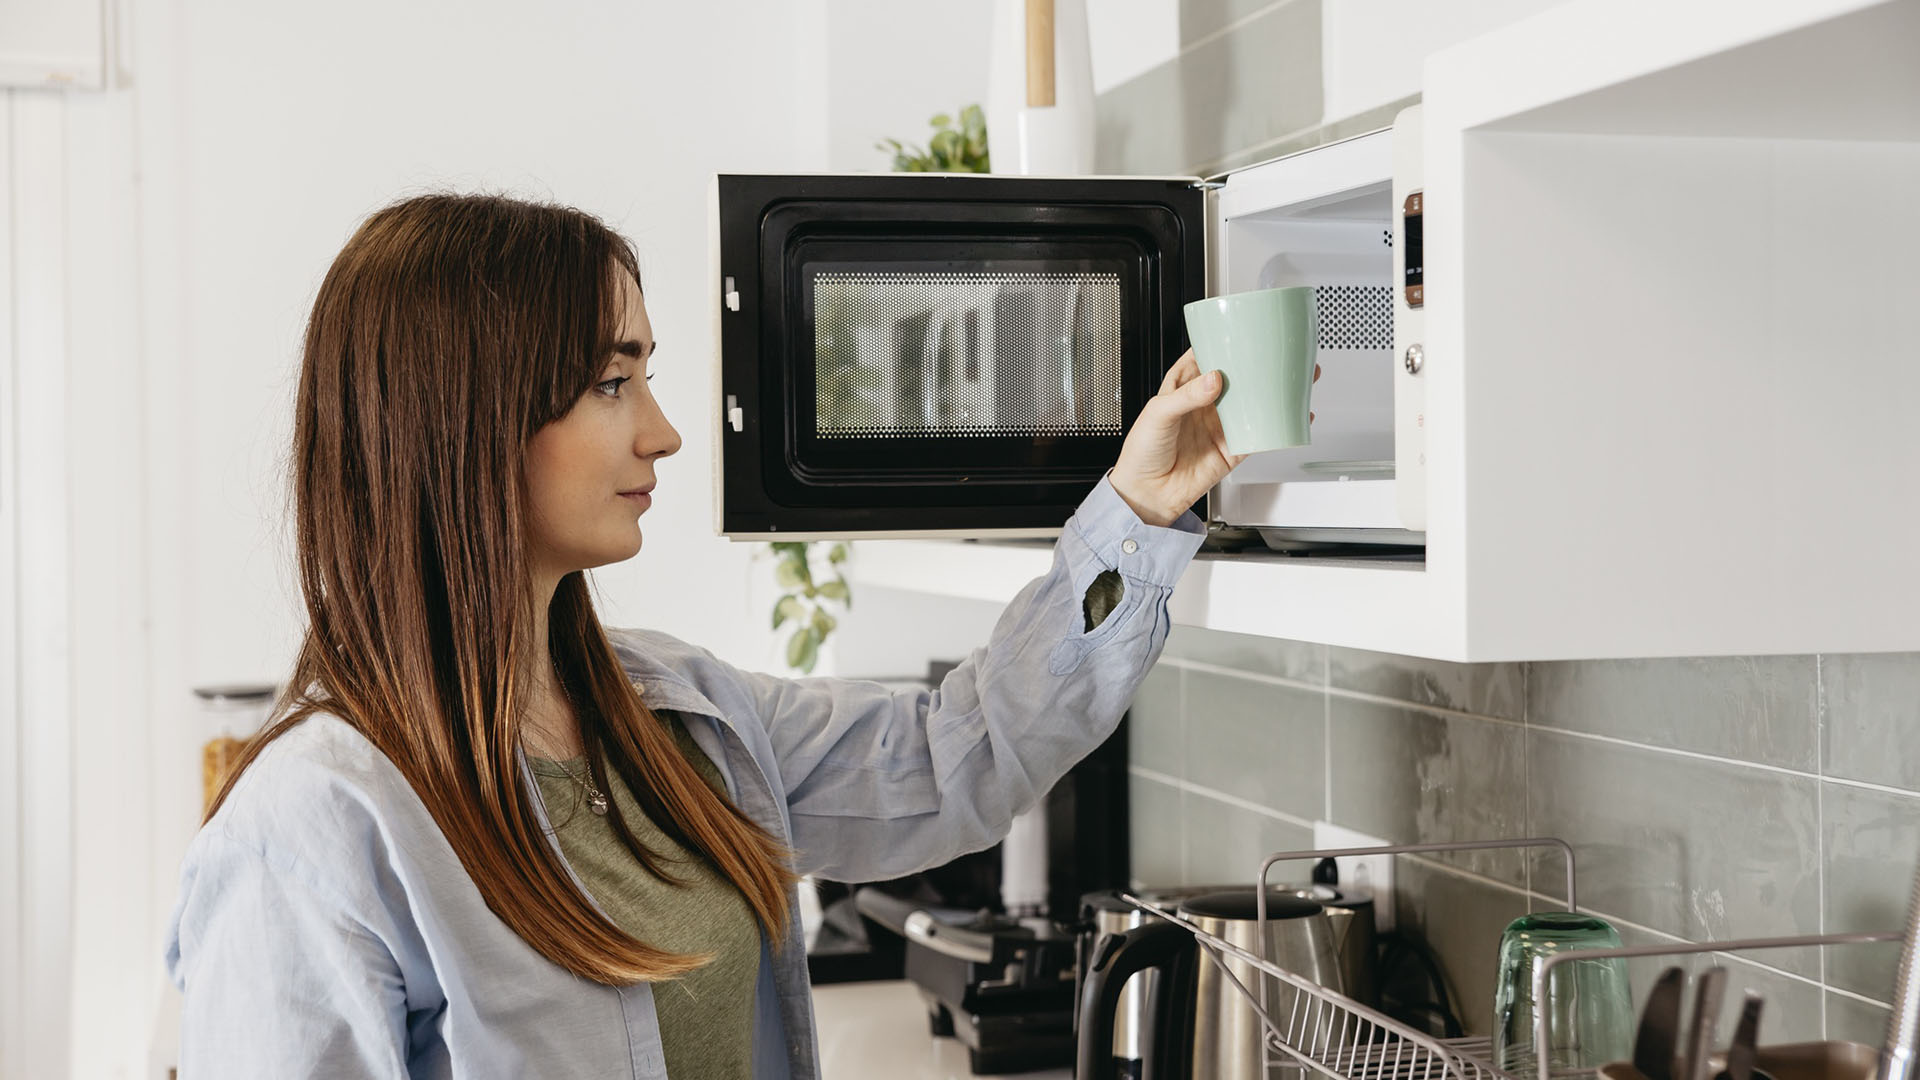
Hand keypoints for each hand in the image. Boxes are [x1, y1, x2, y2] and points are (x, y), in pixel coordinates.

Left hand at [1108, 349, 1317, 526]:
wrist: (1147, 494)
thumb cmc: (1141, 453)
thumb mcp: (1157, 415)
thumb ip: (1185, 397)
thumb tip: (1213, 379)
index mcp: (1182, 389)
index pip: (1206, 359)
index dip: (1222, 345)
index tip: (1241, 333)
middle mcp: (1204, 405)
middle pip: (1236, 379)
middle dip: (1257, 365)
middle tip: (1278, 351)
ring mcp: (1219, 427)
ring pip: (1251, 404)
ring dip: (1272, 391)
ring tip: (1293, 377)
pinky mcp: (1231, 449)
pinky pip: (1258, 435)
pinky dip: (1276, 426)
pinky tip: (1291, 415)